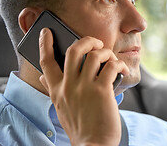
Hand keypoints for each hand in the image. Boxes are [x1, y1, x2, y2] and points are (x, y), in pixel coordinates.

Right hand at [38, 28, 128, 145]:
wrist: (93, 145)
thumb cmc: (81, 128)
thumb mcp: (61, 108)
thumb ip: (54, 90)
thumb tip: (43, 78)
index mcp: (57, 91)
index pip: (46, 62)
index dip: (45, 44)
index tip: (47, 32)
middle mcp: (68, 86)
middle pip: (73, 50)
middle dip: (87, 41)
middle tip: (96, 44)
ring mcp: (84, 87)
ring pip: (95, 55)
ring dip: (107, 53)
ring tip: (112, 60)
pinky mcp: (102, 91)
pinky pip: (111, 66)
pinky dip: (119, 64)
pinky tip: (122, 70)